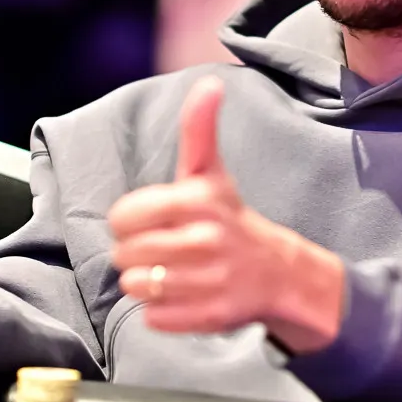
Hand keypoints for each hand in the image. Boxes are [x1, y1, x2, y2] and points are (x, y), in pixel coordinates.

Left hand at [107, 76, 343, 353]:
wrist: (279, 271)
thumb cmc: (230, 217)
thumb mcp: (211, 172)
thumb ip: (199, 129)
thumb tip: (209, 83)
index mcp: (197, 201)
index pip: (123, 217)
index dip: (128, 223)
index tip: (149, 223)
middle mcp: (205, 240)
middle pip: (125, 255)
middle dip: (135, 254)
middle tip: (162, 250)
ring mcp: (209, 281)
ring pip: (137, 287)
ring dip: (146, 284)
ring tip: (171, 273)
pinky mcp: (210, 317)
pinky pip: (154, 318)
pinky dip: (161, 312)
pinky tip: (183, 296)